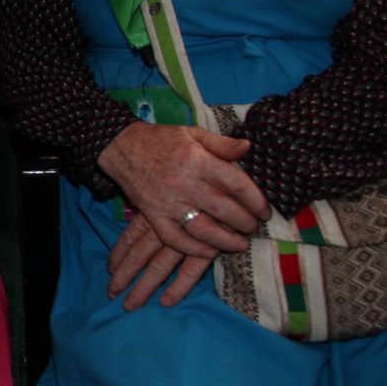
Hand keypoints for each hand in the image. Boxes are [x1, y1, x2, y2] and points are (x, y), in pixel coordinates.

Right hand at [98, 122, 271, 306]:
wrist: (122, 147)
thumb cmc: (162, 140)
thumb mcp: (193, 133)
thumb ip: (222, 143)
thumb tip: (248, 147)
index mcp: (198, 160)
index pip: (237, 183)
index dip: (256, 200)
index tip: (264, 211)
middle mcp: (185, 183)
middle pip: (224, 209)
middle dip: (245, 222)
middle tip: (253, 228)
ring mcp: (168, 202)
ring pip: (203, 228)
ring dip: (225, 241)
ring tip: (239, 244)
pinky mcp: (153, 215)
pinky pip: (174, 238)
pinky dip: (193, 248)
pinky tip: (208, 252)